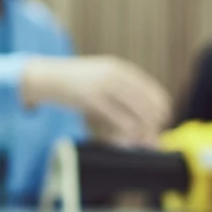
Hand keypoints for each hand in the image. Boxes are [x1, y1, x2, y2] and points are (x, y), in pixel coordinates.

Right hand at [23, 56, 170, 146]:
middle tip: (154, 138)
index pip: (151, 89)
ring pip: (135, 113)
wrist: (48, 77)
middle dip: (154, 123)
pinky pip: (118, 119)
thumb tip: (140, 112)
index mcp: (120, 69)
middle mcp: (115, 75)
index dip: (161, 106)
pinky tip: (126, 140)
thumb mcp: (101, 76)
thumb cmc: (76, 82)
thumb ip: (119, 89)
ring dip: (142, 131)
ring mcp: (104, 87)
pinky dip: (126, 132)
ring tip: (142, 143)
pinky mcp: (92, 100)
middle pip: (147, 103)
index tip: (164, 120)